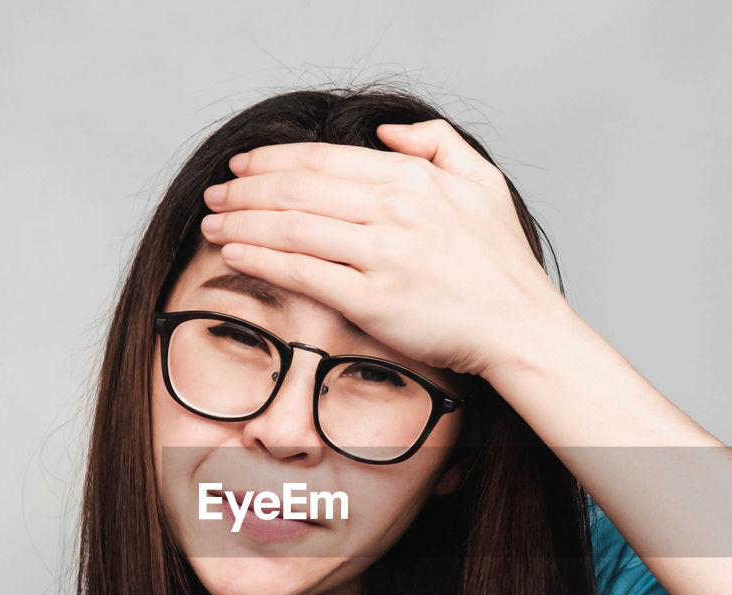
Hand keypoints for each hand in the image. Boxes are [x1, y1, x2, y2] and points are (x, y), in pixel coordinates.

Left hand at [198, 120, 571, 378]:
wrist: (519, 326)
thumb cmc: (502, 264)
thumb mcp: (483, 183)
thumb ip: (438, 144)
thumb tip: (387, 131)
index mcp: (413, 178)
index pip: (323, 159)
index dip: (273, 159)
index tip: (243, 165)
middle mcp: (394, 210)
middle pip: (298, 188)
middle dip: (245, 188)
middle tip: (215, 193)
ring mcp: (382, 255)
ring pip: (292, 226)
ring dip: (242, 220)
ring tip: (211, 222)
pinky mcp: (372, 300)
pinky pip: (302, 273)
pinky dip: (261, 258)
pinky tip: (233, 252)